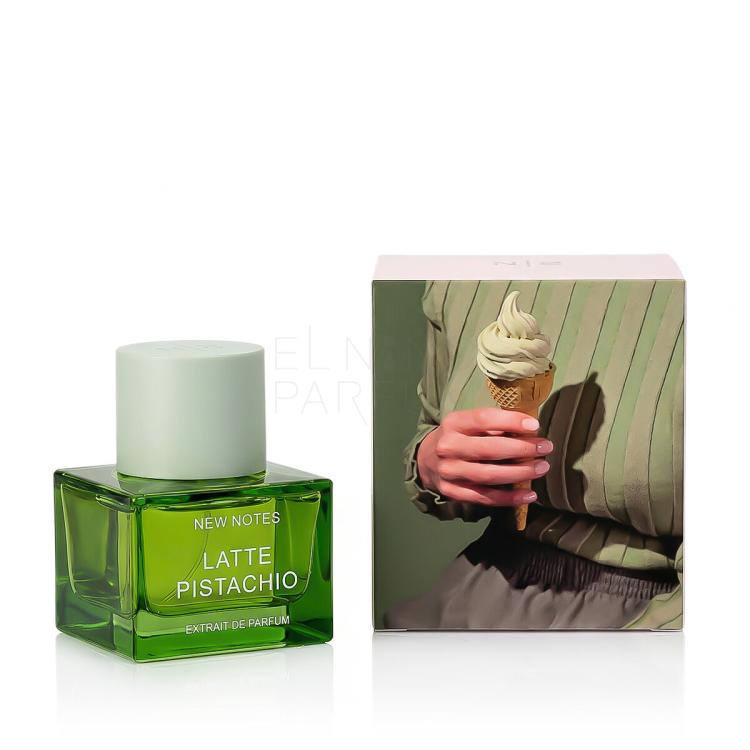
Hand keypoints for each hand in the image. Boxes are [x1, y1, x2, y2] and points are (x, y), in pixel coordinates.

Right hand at [416, 408, 552, 506]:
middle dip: (522, 449)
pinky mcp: (452, 492)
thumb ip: (493, 425)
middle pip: (488, 449)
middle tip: (545, 448)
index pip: (483, 419)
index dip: (510, 421)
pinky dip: (509, 498)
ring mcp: (449, 471)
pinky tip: (529, 494)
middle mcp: (448, 447)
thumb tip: (529, 428)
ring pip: (489, 475)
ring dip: (519, 473)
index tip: (534, 425)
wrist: (427, 460)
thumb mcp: (468, 423)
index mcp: (453, 423)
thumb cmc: (458, 437)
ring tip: (541, 468)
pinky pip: (485, 498)